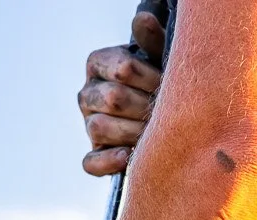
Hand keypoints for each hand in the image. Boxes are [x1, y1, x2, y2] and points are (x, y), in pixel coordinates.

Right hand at [80, 3, 166, 176]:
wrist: (166, 113)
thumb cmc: (161, 79)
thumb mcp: (159, 57)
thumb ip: (152, 40)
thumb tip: (143, 19)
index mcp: (99, 63)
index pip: (122, 67)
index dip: (149, 77)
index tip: (168, 83)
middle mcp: (89, 93)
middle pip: (111, 98)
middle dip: (144, 105)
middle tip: (166, 111)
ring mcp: (89, 125)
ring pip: (98, 128)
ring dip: (131, 131)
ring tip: (154, 132)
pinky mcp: (95, 155)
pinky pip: (90, 162)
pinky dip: (108, 161)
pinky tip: (128, 156)